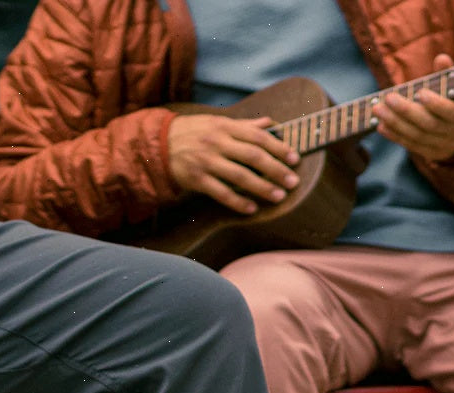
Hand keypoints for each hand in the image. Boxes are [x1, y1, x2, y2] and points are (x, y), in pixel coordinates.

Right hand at [167, 113, 299, 214]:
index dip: (278, 148)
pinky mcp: (197, 179)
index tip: (295, 158)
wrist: (159, 144)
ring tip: (279, 196)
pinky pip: (221, 193)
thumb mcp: (217, 122)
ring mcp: (207, 161)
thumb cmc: (193, 133)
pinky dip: (238, 202)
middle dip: (276, 170)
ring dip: (262, 187)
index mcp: (225, 126)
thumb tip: (270, 123)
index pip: (258, 137)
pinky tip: (252, 209)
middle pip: (253, 157)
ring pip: (239, 176)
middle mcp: (217, 142)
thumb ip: (244, 125)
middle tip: (293, 181)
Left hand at [371, 53, 453, 162]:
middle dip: (407, 111)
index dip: (436, 103)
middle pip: (428, 124)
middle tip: (388, 98)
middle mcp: (452, 133)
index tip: (420, 92)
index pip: (450, 112)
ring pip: (416, 136)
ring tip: (378, 109)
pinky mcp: (428, 153)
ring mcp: (440, 146)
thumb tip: (440, 59)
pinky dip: (394, 135)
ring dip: (395, 123)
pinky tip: (381, 125)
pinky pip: (409, 145)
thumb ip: (449, 73)